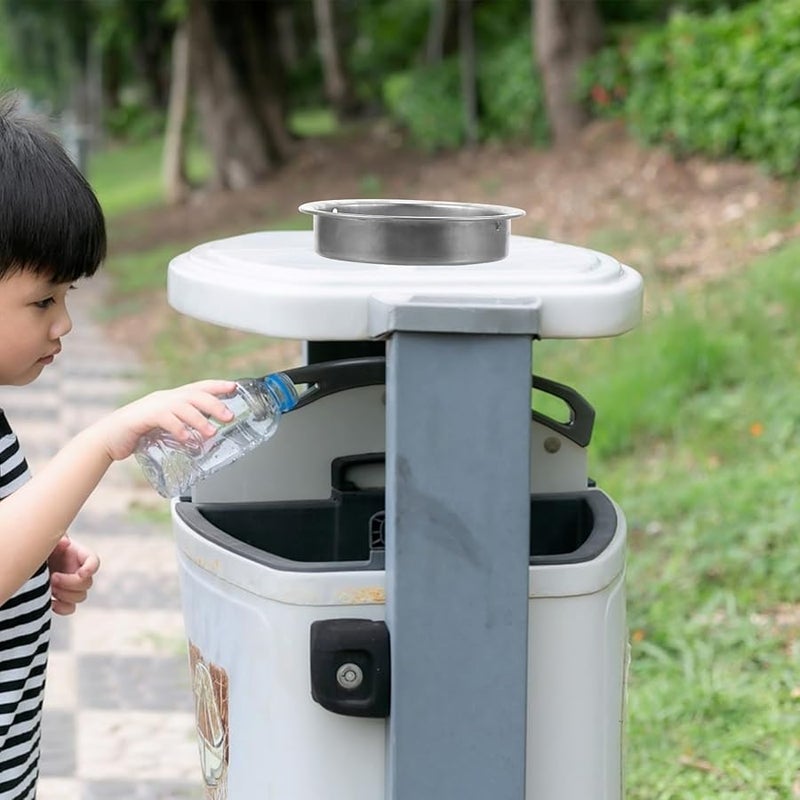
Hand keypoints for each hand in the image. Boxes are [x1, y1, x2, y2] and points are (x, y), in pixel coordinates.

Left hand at [48, 535, 100, 615]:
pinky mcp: (63, 599)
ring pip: (80, 597)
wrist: (30, 560)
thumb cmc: (40, 548)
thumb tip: (65, 542)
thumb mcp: (48, 541)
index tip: (82, 573)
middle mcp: (79, 572)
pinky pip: (70, 609)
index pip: (94, 561)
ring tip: (49, 587)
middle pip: (87, 583)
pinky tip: (50, 601)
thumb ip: (57, 540)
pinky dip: (62, 608)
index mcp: (79, 555)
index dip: (91, 568)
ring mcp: (72, 587)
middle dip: (70, 583)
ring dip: (65, 594)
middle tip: (53, 578)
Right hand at [94, 379, 236, 460]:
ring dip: (199, 419)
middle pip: (194, 395)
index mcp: (171, 399)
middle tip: (229, 416)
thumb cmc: (137, 434)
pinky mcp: (143, 418)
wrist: (107, 439)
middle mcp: (164, 399)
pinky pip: (165, 419)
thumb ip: (183, 426)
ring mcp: (153, 406)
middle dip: (214, 404)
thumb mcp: (165, 427)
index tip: (234, 386)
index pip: (198, 387)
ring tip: (212, 432)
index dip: (217, 385)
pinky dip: (178, 429)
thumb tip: (208, 433)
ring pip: (182, 407)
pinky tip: (187, 438)